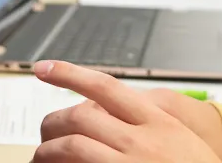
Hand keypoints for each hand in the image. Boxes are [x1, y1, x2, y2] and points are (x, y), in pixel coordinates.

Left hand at [32, 61, 221, 162]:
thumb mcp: (180, 138)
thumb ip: (146, 120)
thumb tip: (101, 109)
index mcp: (159, 121)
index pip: (105, 87)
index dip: (69, 73)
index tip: (44, 68)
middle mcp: (142, 141)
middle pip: (79, 116)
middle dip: (52, 123)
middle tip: (45, 134)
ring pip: (71, 146)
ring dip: (47, 151)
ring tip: (41, 158)